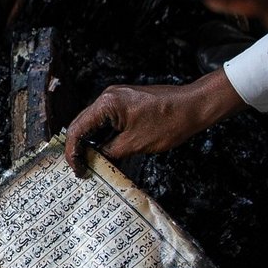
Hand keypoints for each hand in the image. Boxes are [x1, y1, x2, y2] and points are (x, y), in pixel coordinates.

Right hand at [64, 69, 248, 174]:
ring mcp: (116, 98)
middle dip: (78, 147)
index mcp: (106, 104)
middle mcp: (107, 97)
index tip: (78, 170)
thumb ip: (109, 152)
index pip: (77, 130)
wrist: (194, 106)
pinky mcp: (125, 102)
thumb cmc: (168, 123)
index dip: (73, 153)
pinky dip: (102, 135)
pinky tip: (104, 150)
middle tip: (81, 169)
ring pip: (93, 123)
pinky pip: (106, 120)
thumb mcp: (135, 144)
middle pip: (81, 124)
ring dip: (90, 142)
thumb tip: (95, 160)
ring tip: (90, 162)